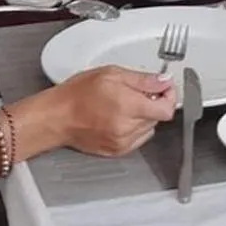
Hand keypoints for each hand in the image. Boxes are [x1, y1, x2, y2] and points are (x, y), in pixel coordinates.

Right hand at [50, 66, 176, 156]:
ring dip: (143, 116)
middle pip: (158, 117)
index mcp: (128, 106)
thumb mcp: (111, 74)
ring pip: (149, 128)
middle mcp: (127, 128)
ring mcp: (123, 142)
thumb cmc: (77, 94)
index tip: (163, 88)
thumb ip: (142, 79)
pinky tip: (119, 118)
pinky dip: (134, 128)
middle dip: (153, 102)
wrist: (56, 117)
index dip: (168, 96)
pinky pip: (137, 138)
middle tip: (136, 92)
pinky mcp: (117, 151)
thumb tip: (164, 81)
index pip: (167, 109)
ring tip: (123, 105)